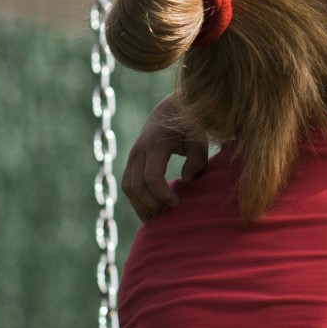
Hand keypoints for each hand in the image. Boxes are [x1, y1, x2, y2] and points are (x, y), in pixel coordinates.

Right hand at [121, 95, 207, 221]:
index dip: (162, 194)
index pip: (152, 177)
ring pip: (128, 187)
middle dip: (151, 204)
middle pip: (137, 186)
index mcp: (155, 145)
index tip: (177, 202)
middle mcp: (139, 151)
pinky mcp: (131, 161)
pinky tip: (149, 211)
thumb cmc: (189, 127)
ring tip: (157, 217)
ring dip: (140, 205)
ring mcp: (132, 156)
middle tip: (168, 214)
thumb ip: (197, 161)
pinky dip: (135, 199)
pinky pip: (127, 184)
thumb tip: (186, 181)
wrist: (170, 109)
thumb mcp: (199, 141)